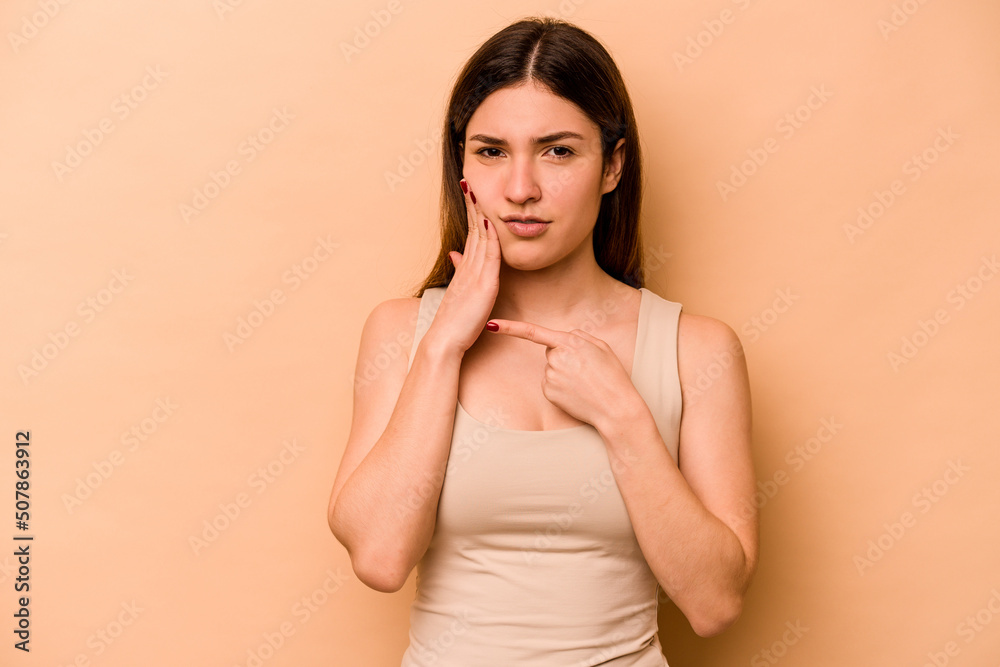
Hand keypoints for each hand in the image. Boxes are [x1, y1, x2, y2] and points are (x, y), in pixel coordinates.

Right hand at [426, 179, 501, 354]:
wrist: (444, 341)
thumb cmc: (454, 321)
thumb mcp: (458, 291)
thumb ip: (459, 271)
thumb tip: (456, 255)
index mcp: (465, 268)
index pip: (471, 233)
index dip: (471, 212)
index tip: (469, 193)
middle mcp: (468, 267)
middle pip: (473, 229)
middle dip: (472, 205)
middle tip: (468, 182)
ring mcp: (475, 275)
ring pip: (479, 238)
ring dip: (479, 214)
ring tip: (476, 192)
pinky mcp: (483, 286)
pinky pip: (488, 257)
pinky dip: (490, 238)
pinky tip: (490, 223)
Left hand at [485, 319, 641, 432]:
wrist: (615, 407)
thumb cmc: (612, 376)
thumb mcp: (601, 347)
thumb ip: (579, 336)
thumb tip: (561, 338)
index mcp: (569, 343)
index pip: (534, 332)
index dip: (510, 327)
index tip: (492, 324)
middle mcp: (556, 358)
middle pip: (551, 351)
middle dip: (564, 356)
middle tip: (586, 369)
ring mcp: (550, 376)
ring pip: (551, 368)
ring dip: (564, 372)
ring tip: (584, 382)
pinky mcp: (548, 392)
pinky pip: (550, 383)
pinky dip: (561, 386)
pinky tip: (576, 392)